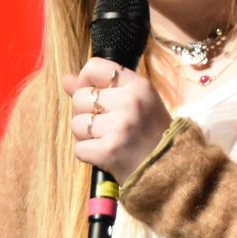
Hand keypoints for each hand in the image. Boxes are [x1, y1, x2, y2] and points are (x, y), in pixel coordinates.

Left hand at [64, 58, 171, 182]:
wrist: (170, 170)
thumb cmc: (152, 134)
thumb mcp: (137, 102)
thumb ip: (101, 88)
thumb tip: (66, 79)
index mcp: (138, 86)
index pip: (95, 67)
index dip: (86, 81)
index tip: (93, 95)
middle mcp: (129, 102)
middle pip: (79, 97)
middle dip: (85, 113)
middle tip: (106, 126)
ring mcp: (118, 127)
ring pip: (76, 123)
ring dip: (86, 135)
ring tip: (107, 140)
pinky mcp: (108, 151)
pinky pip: (79, 148)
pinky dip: (88, 154)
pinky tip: (106, 155)